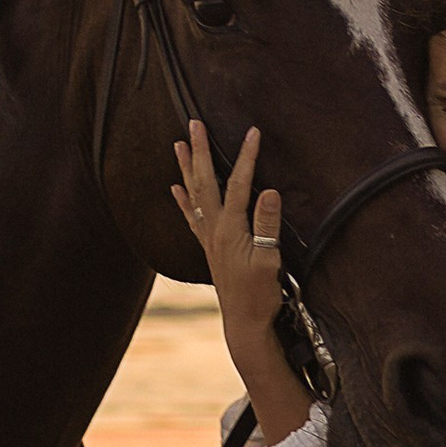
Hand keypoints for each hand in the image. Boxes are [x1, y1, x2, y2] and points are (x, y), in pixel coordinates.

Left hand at [170, 120, 311, 443]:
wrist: (245, 323)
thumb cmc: (261, 294)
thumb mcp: (270, 260)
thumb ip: (268, 224)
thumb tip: (270, 191)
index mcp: (230, 229)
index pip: (238, 184)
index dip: (246, 157)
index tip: (253, 131)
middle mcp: (213, 230)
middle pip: (204, 181)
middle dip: (200, 150)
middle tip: (193, 122)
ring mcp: (208, 239)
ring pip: (193, 195)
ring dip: (186, 168)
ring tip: (178, 144)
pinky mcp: (209, 248)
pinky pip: (191, 217)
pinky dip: (182, 200)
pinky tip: (175, 187)